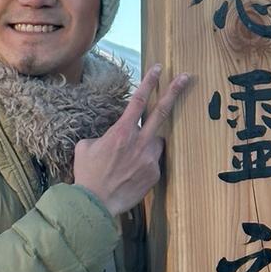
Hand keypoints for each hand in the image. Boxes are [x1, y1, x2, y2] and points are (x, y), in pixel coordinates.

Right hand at [73, 64, 191, 215]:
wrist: (94, 203)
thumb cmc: (87, 174)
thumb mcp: (85, 147)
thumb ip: (103, 136)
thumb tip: (109, 137)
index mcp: (121, 132)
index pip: (138, 100)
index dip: (148, 82)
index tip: (157, 68)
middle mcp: (139, 142)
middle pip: (162, 111)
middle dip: (174, 92)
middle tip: (185, 78)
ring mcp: (150, 158)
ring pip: (156, 142)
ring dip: (147, 143)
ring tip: (129, 159)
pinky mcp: (154, 173)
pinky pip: (153, 161)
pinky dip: (144, 163)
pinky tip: (129, 174)